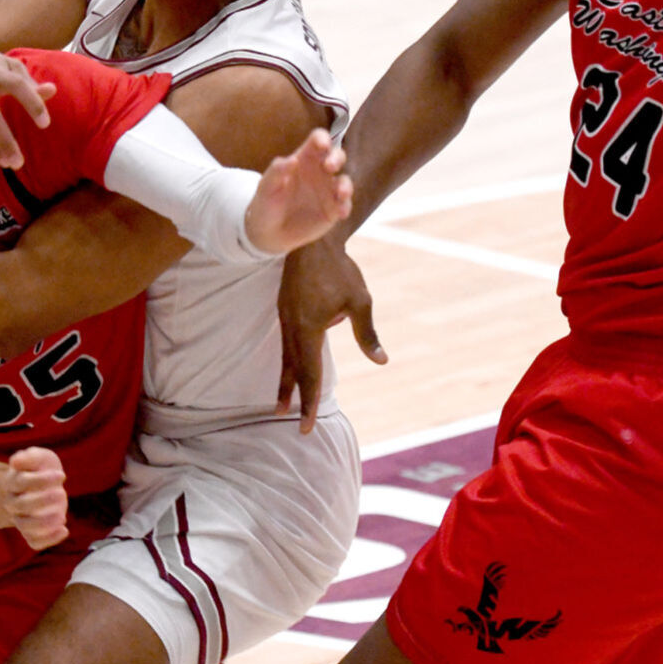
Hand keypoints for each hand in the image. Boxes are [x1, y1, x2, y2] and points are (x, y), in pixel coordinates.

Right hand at [2, 446, 68, 550]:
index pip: (21, 482)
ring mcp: (21, 519)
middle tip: (61, 493)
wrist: (36, 486)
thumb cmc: (38, 469)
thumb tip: (16, 460)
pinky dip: (49, 540)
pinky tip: (64, 530)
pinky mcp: (31, 532)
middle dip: (43, 500)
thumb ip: (29, 456)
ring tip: (62, 517)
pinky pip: (34, 542)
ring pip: (25, 527)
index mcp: (12, 482)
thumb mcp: (37, 457)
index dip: (42, 480)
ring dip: (44, 524)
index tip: (62, 475)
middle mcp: (13, 502)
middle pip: (21, 506)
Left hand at [244, 129, 352, 255]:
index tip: (322, 145)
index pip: (318, 140)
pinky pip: (344, 204)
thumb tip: (292, 160)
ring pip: (344, 181)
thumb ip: (277, 171)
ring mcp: (328, 190)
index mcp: (305, 158)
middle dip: (337, 158)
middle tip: (329, 166)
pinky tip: (340, 212)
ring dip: (345, 185)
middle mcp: (320, 171)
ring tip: (340, 193)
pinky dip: (345, 206)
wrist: (269, 233)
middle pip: (336, 156)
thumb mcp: (266, 187)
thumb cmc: (266, 202)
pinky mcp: (333, 209)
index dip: (323, 139)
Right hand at [277, 230, 385, 432]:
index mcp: (308, 329)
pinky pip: (285, 342)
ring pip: (285, 357)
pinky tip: (290, 366)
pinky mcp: (285, 308)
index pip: (310, 374)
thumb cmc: (339, 270)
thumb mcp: (360, 302)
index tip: (307, 424)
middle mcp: (292, 327)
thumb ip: (367, 334)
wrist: (312, 239)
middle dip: (293, 398)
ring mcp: (285, 317)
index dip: (309, 402)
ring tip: (281, 403)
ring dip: (285, 381)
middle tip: (289, 422)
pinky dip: (286, 361)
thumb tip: (381, 361)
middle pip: (292, 370)